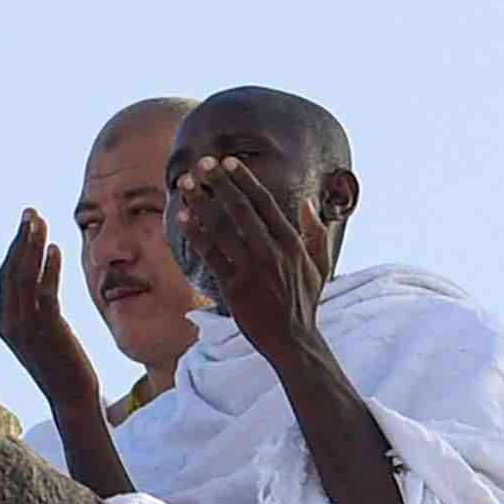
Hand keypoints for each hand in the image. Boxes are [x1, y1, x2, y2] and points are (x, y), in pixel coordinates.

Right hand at [0, 210, 101, 407]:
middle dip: (20, 238)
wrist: (72, 398)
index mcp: (3, 324)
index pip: (4, 277)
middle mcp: (9, 323)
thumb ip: (35, 310)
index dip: (14, 248)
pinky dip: (49, 266)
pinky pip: (46, 289)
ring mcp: (26, 326)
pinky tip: (56, 248)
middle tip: (30, 212)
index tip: (25, 226)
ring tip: (41, 221)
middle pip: (10, 270)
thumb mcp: (41, 335)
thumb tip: (40, 280)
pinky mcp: (47, 328)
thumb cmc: (62, 366)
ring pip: (25, 275)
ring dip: (33, 244)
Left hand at [177, 158, 331, 364]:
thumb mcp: (320, 265)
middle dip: (220, 182)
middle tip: (202, 163)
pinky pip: (211, 255)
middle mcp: (272, 251)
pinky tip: (183, 218)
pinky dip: (196, 234)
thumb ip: (316, 232)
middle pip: (241, 209)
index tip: (228, 162)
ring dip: (202, 202)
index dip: (244, 180)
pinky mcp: (234, 287)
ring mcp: (252, 269)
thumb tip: (306, 202)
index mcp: (292, 243)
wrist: (293, 341)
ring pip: (222, 228)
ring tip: (186, 184)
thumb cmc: (304, 302)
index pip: (264, 203)